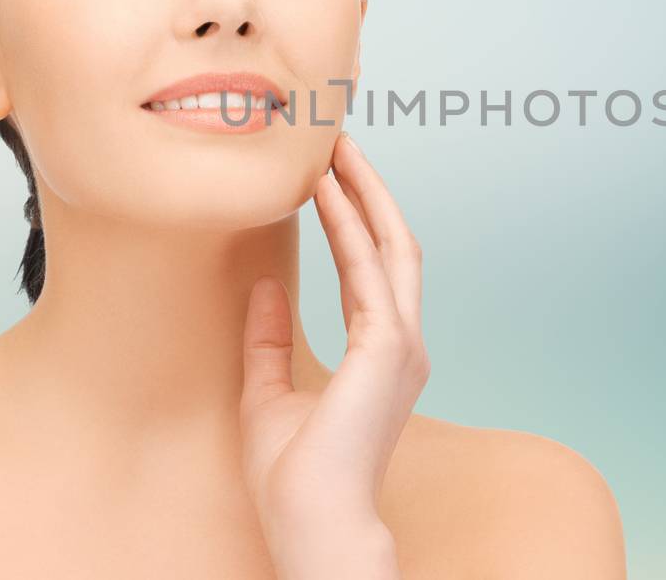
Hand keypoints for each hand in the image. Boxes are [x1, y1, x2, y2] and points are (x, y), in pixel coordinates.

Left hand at [239, 131, 429, 568]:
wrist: (312, 523)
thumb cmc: (294, 477)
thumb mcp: (267, 393)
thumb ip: (268, 340)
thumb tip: (263, 287)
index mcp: (383, 355)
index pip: (373, 269)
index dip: (356, 219)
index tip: (330, 177)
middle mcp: (403, 342)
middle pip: (393, 244)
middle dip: (369, 189)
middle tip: (338, 142)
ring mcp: (402, 343)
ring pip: (390, 244)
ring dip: (363, 191)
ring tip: (334, 147)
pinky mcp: (388, 346)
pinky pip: (367, 268)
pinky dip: (348, 224)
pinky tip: (323, 190)